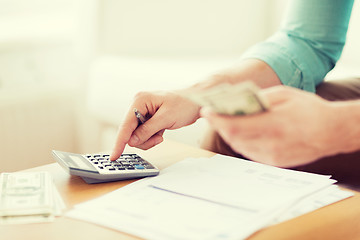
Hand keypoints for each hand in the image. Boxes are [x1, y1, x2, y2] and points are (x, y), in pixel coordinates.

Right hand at [110, 90, 200, 159]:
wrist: (196, 102)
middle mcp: (138, 106)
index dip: (119, 141)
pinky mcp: (147, 120)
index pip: (125, 124)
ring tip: (161, 135)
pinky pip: (143, 135)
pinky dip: (151, 138)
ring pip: (136, 136)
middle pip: (130, 132)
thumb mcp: (166, 118)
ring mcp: (142, 113)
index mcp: (139, 100)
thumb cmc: (184, 104)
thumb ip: (148, 130)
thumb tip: (132, 141)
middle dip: (143, 139)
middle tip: (158, 138)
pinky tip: (161, 133)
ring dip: (148, 140)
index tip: (114, 156)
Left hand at [201, 86, 339, 167]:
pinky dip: (241, 142)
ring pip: (240, 146)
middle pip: (234, 138)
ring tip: (224, 122)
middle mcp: (271, 144)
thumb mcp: (284, 95)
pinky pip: (250, 152)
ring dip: (229, 134)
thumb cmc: (309, 110)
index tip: (206, 112)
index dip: (217, 120)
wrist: (332, 132)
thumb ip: (259, 98)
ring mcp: (272, 156)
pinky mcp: (274, 163)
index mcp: (274, 124)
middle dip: (220, 126)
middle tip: (213, 115)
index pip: (235, 126)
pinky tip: (241, 132)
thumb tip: (237, 100)